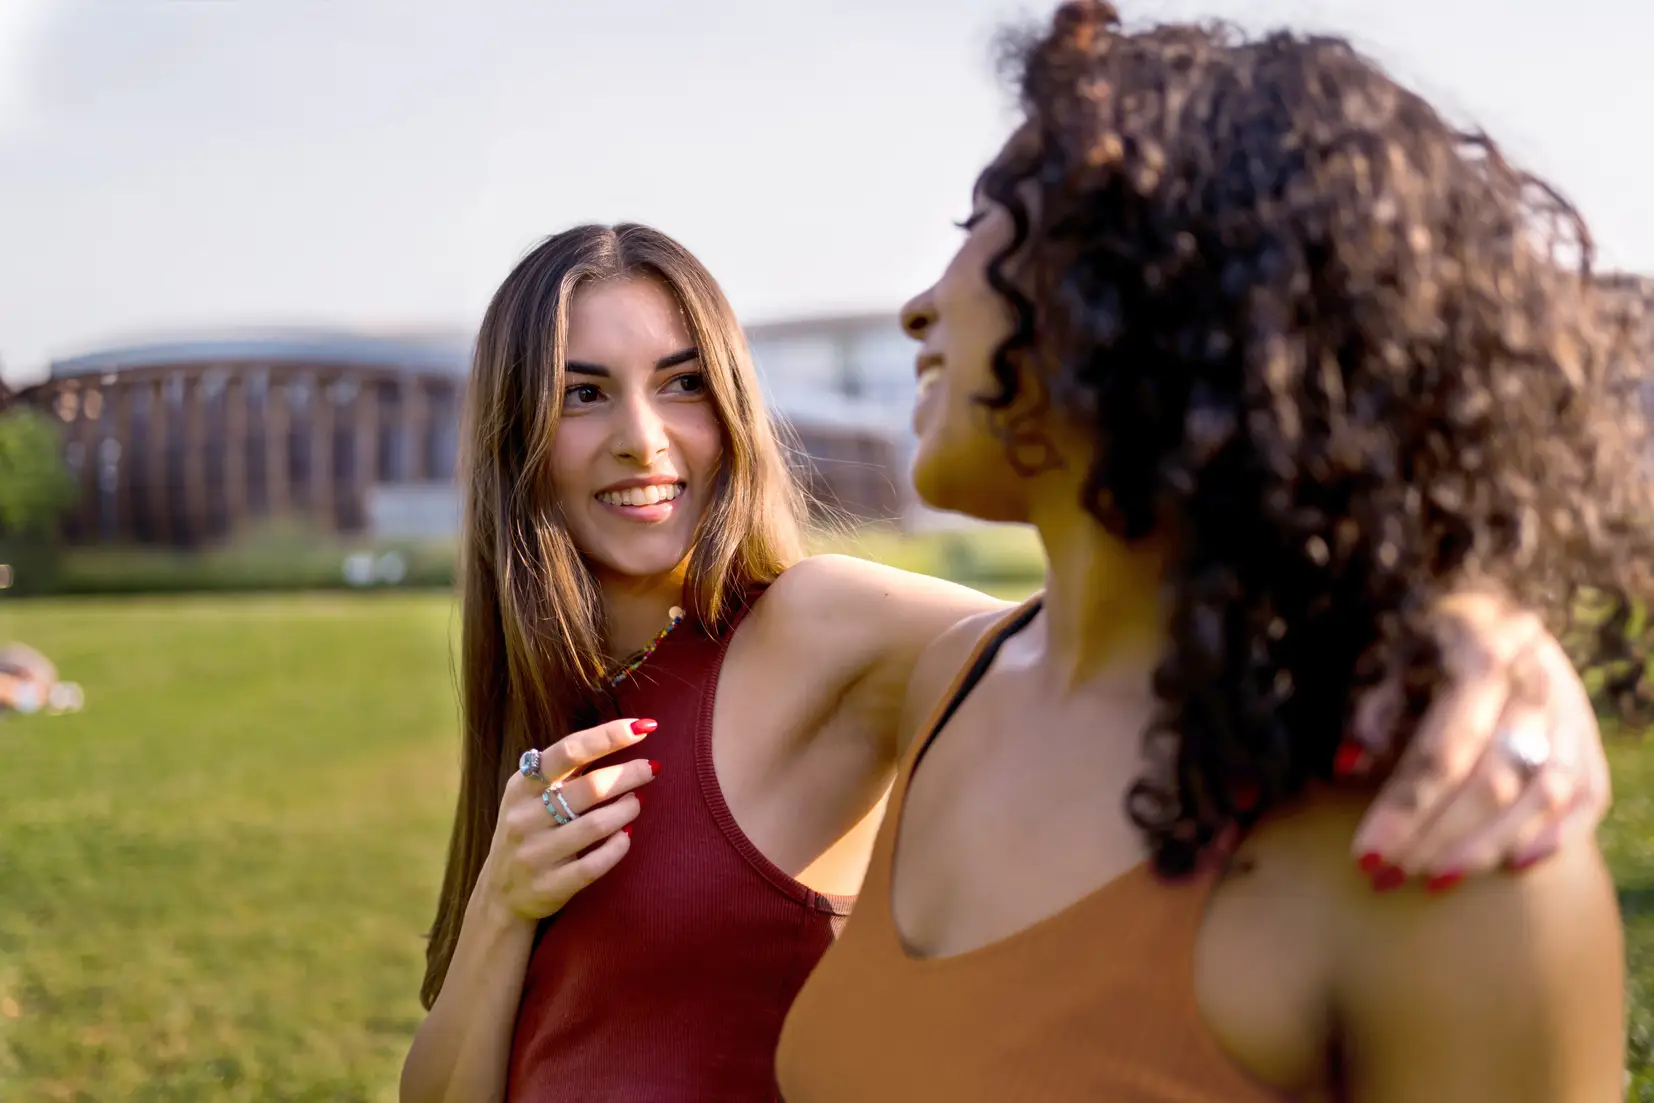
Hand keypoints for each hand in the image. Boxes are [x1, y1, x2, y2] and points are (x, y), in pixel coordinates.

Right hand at [481, 717, 657, 922]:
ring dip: (627, 809)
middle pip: (590, 787)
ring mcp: (535, 854)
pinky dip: (618, 847)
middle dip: (629, 774)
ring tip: (639, 801)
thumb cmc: (529, 829)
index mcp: (521, 786)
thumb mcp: (532, 795)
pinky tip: (627, 835)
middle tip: (651, 768)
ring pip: (595, 826)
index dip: (609, 736)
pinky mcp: (550, 886)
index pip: (569, 751)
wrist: (500, 893)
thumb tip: (622, 733)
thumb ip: (566, 768)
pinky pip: (595, 865)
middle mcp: (524, 818)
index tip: (642, 727)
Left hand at [1344, 592, 1608, 887]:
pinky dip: (1553, 837)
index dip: (1405, 809)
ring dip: (1486, 848)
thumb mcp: (1385, 652)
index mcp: (1476, 650)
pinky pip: (1585, 796)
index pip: (1442, 750)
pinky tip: (1513, 866)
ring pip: (1541, 795)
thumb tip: (1347, 767)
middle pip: (1492, 780)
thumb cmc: (1421, 634)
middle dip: (1437, 839)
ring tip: (1433, 881)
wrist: (1489, 604)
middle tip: (1389, 876)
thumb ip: (1370, 708)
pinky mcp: (1590, 734)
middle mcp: (1533, 680)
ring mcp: (1570, 709)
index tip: (1366, 854)